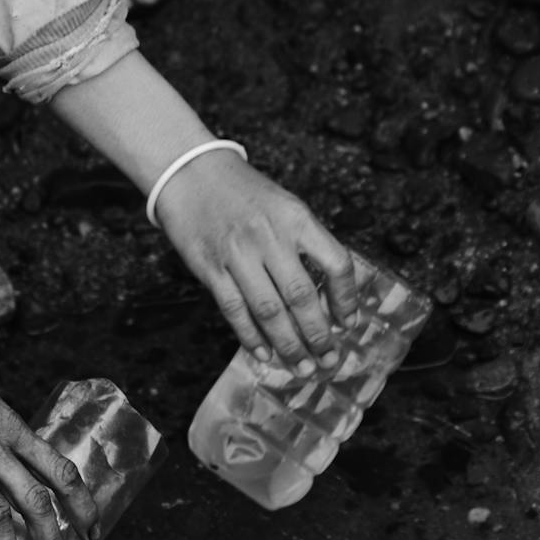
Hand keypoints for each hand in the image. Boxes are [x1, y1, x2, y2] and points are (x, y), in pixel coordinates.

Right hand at [154, 152, 361, 372]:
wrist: (191, 172)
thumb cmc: (244, 193)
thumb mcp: (286, 206)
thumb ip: (306, 244)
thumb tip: (328, 295)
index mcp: (296, 218)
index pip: (336, 263)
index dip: (347, 298)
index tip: (348, 323)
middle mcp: (269, 236)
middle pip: (302, 296)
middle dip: (319, 335)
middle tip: (330, 360)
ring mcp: (237, 253)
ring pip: (269, 311)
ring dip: (289, 345)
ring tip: (303, 367)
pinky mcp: (210, 268)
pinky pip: (234, 310)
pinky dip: (251, 336)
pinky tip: (264, 353)